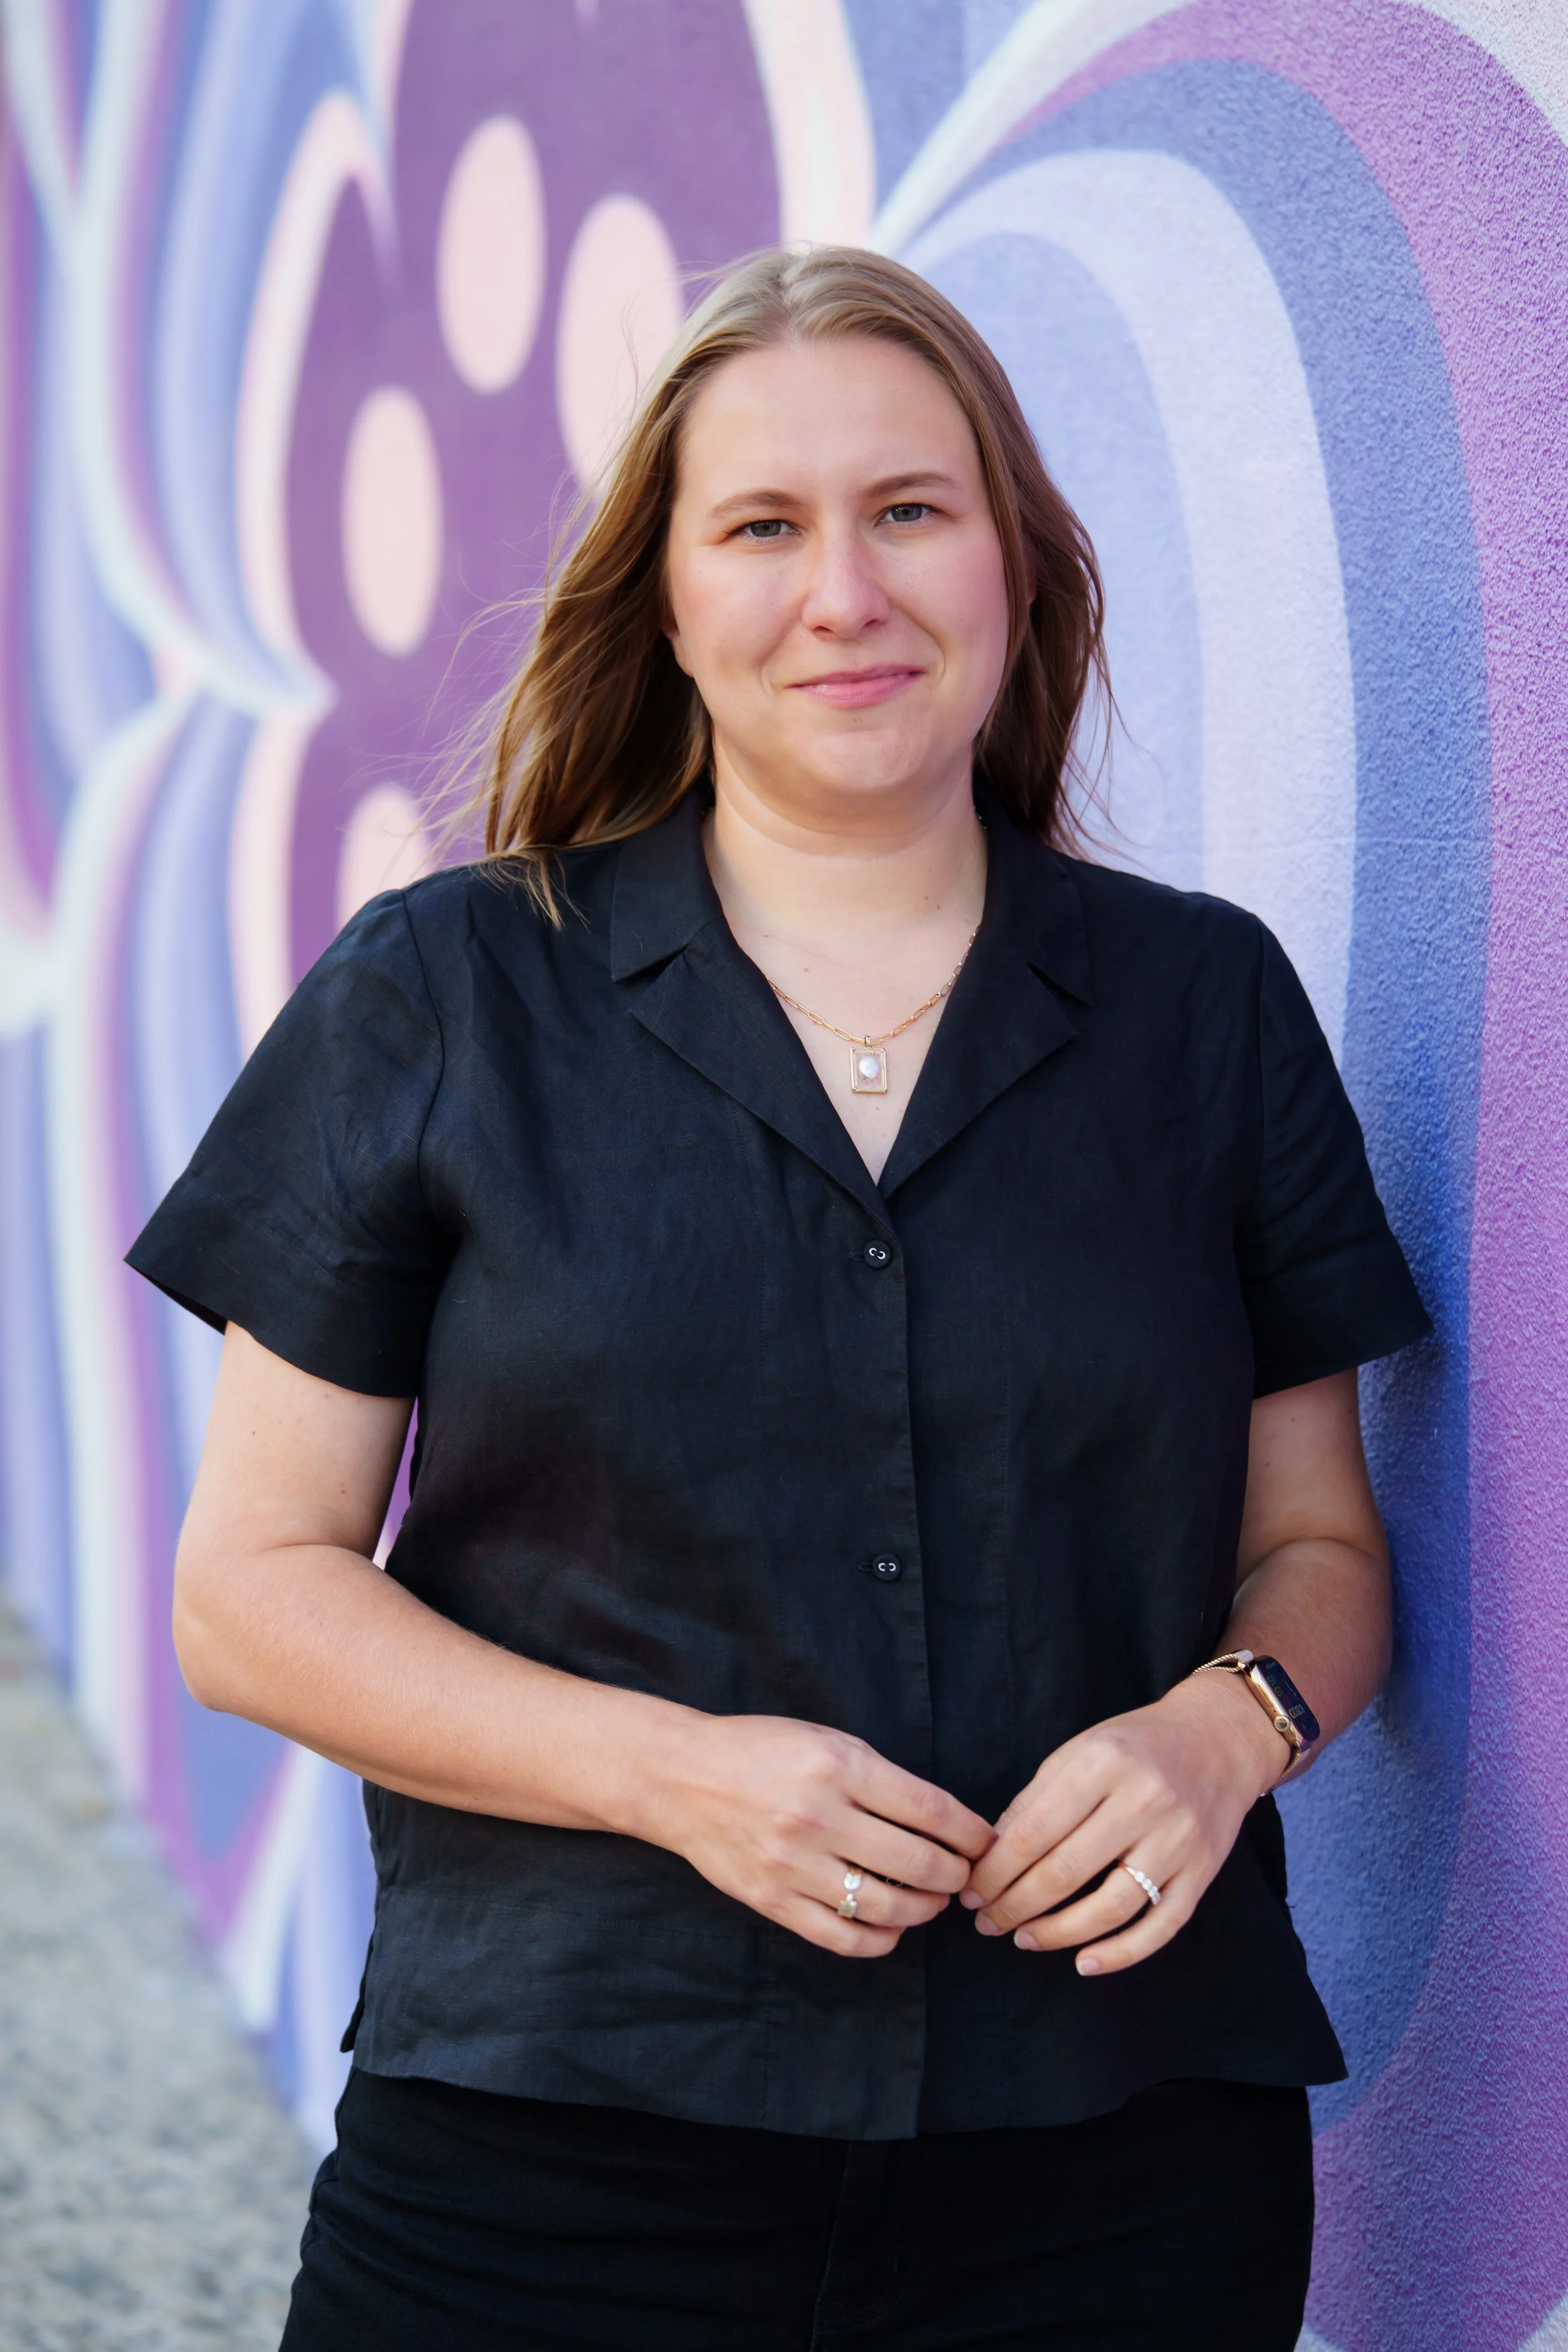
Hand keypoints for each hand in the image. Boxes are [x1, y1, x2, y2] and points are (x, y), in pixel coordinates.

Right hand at [643, 1713, 994, 1957]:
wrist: (683, 1777)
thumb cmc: (762, 1751)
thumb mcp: (828, 1741)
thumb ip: (882, 1779)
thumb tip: (946, 1822)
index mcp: (839, 1766)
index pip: (931, 1809)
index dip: (970, 1832)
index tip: (984, 1842)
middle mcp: (819, 1817)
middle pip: (919, 1864)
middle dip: (955, 1875)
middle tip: (962, 1875)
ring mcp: (794, 1865)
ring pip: (888, 1908)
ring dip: (925, 1909)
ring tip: (931, 1900)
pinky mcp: (774, 1901)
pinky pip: (844, 1938)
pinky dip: (881, 1939)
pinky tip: (892, 1927)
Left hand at [960, 1673, 1287, 1975]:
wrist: (1217, 1740)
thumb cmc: (1135, 1745)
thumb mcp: (1078, 1752)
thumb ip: (1035, 1800)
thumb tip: (990, 1855)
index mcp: (1101, 1764)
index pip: (1033, 1831)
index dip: (994, 1870)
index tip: (970, 1893)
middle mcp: (1143, 1800)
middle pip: (1065, 1872)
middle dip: (1015, 1905)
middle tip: (987, 1923)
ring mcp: (1177, 1840)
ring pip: (1110, 1907)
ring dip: (1057, 1934)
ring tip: (1023, 1939)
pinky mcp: (1203, 1872)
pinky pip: (1161, 1926)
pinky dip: (1121, 1954)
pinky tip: (1084, 1963)